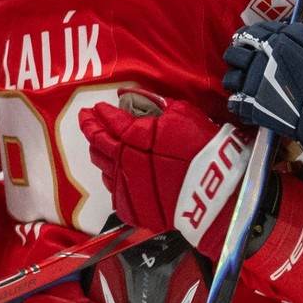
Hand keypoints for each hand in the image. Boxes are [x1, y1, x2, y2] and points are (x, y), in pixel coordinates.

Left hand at [79, 88, 252, 254]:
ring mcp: (124, 187)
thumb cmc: (201, 146)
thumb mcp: (181, 113)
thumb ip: (152, 102)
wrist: (214, 193)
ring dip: (99, 152)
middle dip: (91, 128)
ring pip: (102, 167)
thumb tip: (127, 94)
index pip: (109, 121)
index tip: (95, 108)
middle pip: (98, 143)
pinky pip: (113, 190)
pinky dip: (112, 176)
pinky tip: (115, 170)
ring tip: (99, 143)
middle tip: (87, 119)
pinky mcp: (130, 208)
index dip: (100, 113)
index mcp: (133, 135)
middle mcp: (122, 161)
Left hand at [222, 21, 302, 174]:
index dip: (244, 39)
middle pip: (232, 55)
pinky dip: (239, 104)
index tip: (246, 43)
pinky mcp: (255, 108)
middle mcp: (257, 59)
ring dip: (235, 80)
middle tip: (243, 63)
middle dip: (236, 58)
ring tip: (242, 84)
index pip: (246, 35)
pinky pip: (236, 105)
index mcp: (271, 39)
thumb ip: (294, 34)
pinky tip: (246, 103)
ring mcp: (254, 85)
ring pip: (230, 80)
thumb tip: (283, 32)